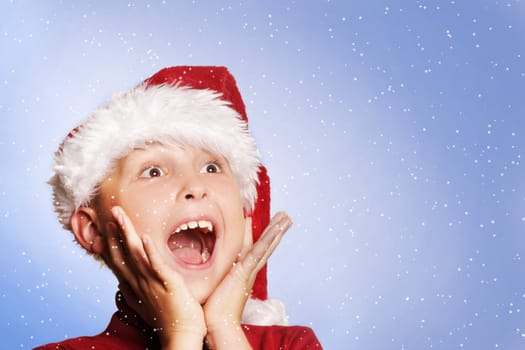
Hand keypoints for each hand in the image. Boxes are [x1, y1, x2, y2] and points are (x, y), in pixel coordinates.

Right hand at [105, 206, 205, 348]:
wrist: (182, 336)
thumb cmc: (168, 319)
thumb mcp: (147, 303)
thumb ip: (137, 289)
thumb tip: (125, 283)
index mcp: (135, 286)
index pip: (119, 262)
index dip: (111, 243)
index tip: (107, 226)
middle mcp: (139, 283)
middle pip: (122, 254)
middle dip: (116, 232)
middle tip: (113, 211)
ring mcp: (151, 283)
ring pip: (135, 255)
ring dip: (127, 234)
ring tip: (121, 216)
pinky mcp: (167, 284)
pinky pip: (156, 266)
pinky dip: (150, 252)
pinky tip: (146, 238)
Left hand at [203, 211, 291, 348]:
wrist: (217, 325)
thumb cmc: (212, 309)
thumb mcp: (213, 284)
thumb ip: (212, 272)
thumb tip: (204, 262)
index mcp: (242, 272)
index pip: (254, 248)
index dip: (261, 235)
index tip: (265, 223)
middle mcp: (249, 269)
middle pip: (265, 245)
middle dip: (275, 230)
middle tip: (285, 216)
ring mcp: (248, 270)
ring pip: (265, 245)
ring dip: (277, 230)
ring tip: (286, 217)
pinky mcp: (244, 271)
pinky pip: (259, 251)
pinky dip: (269, 239)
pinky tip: (277, 229)